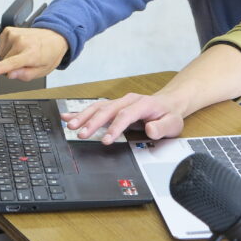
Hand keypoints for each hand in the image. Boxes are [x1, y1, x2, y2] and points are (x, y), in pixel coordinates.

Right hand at [0, 26, 67, 81]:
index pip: (12, 63)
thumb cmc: (48, 54)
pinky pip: (0, 47)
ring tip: (23, 53)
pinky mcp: (8, 30)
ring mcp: (14, 34)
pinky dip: (6, 50)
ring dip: (9, 57)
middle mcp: (21, 42)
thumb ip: (25, 75)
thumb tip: (10, 74)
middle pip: (4, 62)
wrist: (53, 37)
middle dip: (11, 66)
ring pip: (1, 55)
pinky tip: (17, 47)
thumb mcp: (42, 71)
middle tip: (24, 62)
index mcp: (31, 53)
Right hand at [61, 92, 186, 144]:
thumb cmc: (169, 115)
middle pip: (107, 109)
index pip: (125, 115)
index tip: (106, 139)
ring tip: (70, 126)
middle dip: (93, 122)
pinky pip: (96, 108)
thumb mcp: (173, 123)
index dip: (114, 127)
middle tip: (81, 133)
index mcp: (142, 104)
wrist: (168, 104)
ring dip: (83, 117)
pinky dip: (81, 113)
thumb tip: (150, 129)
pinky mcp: (113, 107)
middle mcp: (128, 101)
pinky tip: (67, 117)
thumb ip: (162, 127)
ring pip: (98, 107)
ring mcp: (119, 103)